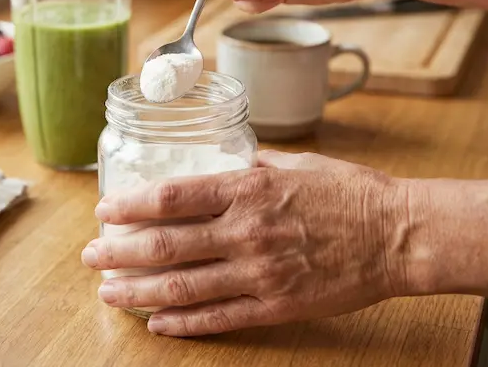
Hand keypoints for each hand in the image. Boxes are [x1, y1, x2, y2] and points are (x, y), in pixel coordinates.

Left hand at [81, 150, 408, 336]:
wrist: (397, 234)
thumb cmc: (349, 192)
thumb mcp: (296, 163)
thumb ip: (253, 167)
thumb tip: (224, 164)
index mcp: (249, 188)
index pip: (173, 197)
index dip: (130, 205)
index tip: (104, 210)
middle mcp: (246, 230)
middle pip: (166, 245)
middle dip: (119, 251)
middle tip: (91, 255)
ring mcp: (260, 272)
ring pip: (182, 286)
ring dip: (137, 291)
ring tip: (108, 292)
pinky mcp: (276, 305)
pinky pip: (219, 317)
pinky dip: (182, 323)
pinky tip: (156, 323)